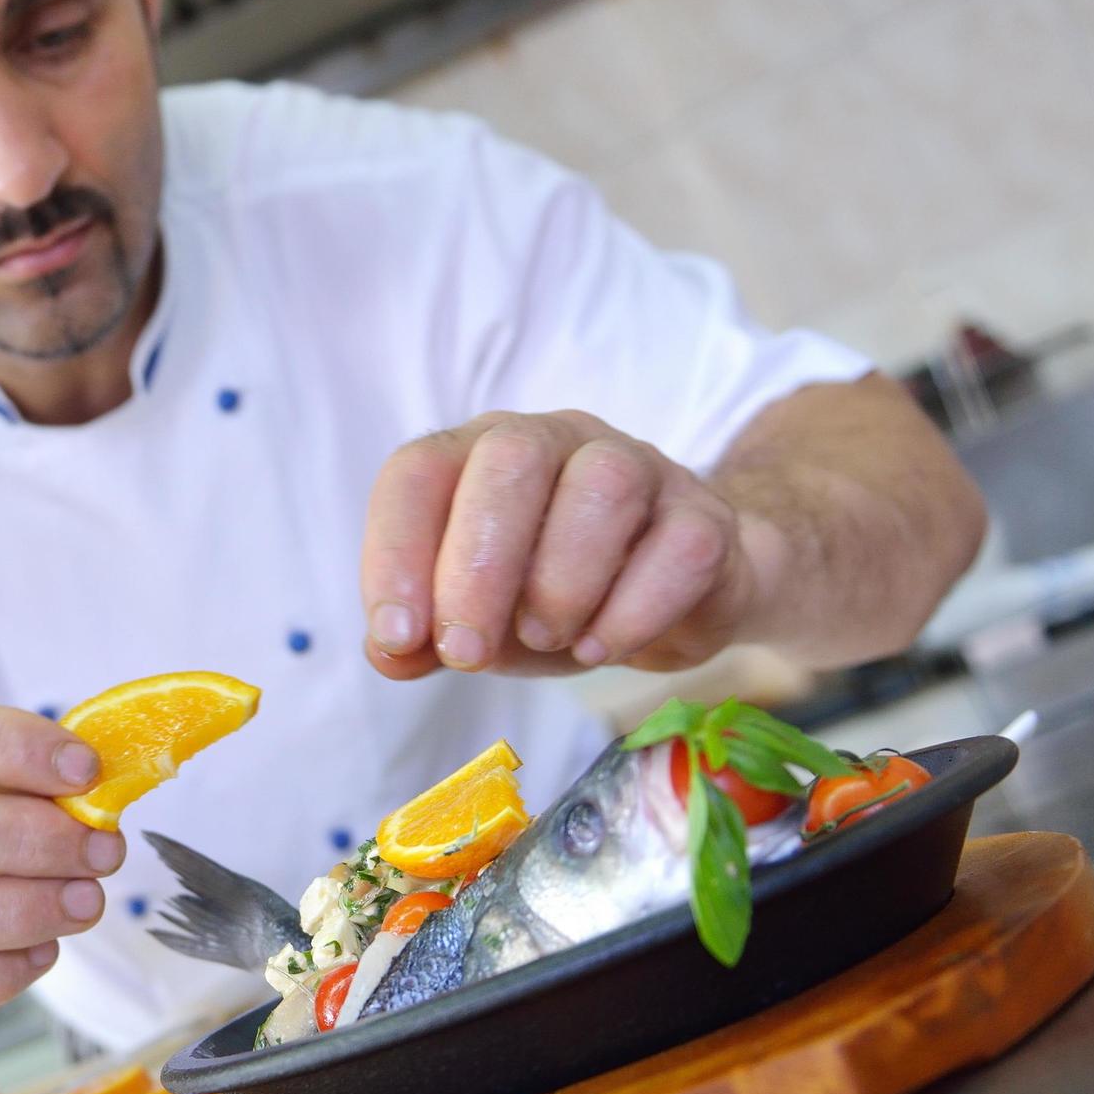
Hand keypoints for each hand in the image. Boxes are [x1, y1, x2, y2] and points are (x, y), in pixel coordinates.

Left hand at [360, 412, 769, 678]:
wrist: (671, 603)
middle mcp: (557, 439)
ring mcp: (639, 467)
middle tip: (469, 653)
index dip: (397, 551)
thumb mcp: (475, 622)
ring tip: (548, 640)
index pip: (420, 471)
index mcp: (480, 453)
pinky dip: (633, 611)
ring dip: (561, 582)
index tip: (399, 634)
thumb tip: (388, 654)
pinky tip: (600, 646)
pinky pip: (680, 546)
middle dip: (479, 567)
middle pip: (512, 460)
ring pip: (603, 487)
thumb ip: (422, 638)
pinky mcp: (705, 517)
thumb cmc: (549, 598)